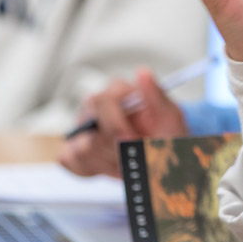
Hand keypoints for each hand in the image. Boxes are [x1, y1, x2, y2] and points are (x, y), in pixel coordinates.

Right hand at [58, 68, 187, 177]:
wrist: (162, 157)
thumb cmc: (165, 134)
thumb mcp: (170, 117)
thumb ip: (157, 96)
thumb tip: (142, 73)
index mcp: (117, 92)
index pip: (103, 101)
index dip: (115, 125)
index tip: (132, 141)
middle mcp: (95, 106)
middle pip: (90, 127)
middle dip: (114, 149)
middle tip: (133, 156)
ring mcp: (82, 127)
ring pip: (83, 148)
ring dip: (110, 162)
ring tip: (129, 160)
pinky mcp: (74, 147)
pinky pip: (71, 160)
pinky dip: (96, 169)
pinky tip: (114, 165)